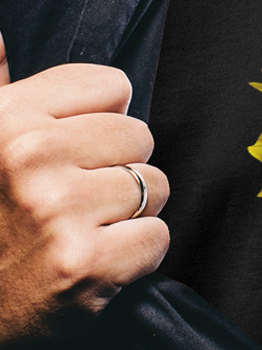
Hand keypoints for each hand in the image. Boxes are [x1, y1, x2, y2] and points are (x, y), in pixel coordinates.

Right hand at [0, 31, 168, 349]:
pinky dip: (138, 254)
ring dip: (132, 213)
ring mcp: (58, 211)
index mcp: (5, 119)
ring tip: (87, 229)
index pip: (112, 85)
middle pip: (140, 136)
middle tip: (81, 199)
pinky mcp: (85, 264)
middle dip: (121, 168)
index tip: (79, 148)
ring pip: (154, 186)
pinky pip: (157, 237)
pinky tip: (99, 261)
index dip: (105, 120)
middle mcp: (29, 156)